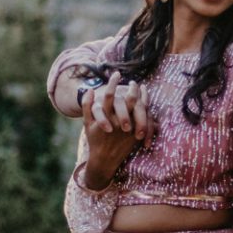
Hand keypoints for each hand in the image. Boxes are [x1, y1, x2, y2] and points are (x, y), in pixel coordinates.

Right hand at [80, 73, 149, 187]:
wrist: (105, 159)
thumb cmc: (95, 139)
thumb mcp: (87, 123)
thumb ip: (87, 106)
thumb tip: (90, 90)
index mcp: (105, 117)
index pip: (109, 96)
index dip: (113, 83)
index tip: (116, 73)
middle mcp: (117, 122)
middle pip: (127, 101)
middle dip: (131, 89)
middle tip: (132, 81)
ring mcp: (128, 128)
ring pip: (138, 108)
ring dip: (140, 95)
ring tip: (139, 87)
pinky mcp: (136, 134)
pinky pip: (144, 118)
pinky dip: (145, 106)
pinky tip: (144, 98)